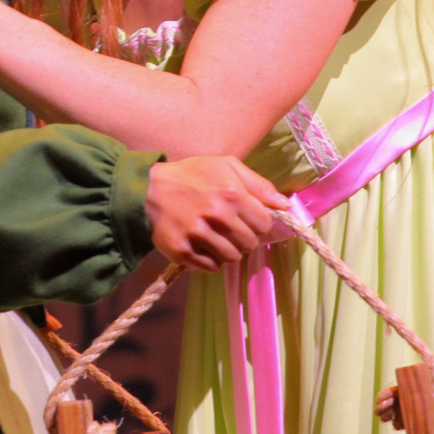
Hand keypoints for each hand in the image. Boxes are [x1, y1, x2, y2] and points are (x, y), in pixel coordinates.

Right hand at [143, 158, 291, 271]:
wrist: (148, 188)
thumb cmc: (193, 175)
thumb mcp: (227, 167)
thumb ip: (259, 185)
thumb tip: (285, 205)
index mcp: (232, 193)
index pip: (264, 224)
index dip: (258, 223)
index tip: (247, 219)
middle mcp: (217, 215)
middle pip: (250, 243)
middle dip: (244, 237)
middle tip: (229, 228)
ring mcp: (198, 234)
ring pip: (232, 258)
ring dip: (228, 250)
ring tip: (215, 237)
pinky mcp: (182, 251)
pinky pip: (211, 267)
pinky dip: (210, 259)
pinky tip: (201, 245)